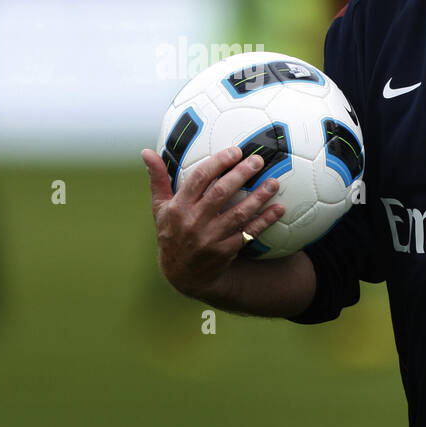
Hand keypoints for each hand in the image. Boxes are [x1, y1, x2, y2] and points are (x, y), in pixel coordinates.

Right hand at [140, 145, 285, 298]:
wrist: (181, 275)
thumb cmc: (171, 233)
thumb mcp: (160, 208)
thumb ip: (157, 179)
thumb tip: (146, 152)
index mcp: (178, 207)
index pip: (199, 179)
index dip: (218, 162)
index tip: (235, 151)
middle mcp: (194, 222)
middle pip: (221, 193)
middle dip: (241, 175)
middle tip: (258, 160)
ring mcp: (210, 238)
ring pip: (238, 214)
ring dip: (258, 197)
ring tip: (274, 182)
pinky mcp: (225, 252)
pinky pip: (248, 233)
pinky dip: (265, 221)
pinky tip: (279, 209)